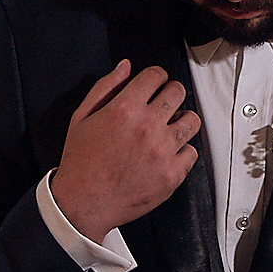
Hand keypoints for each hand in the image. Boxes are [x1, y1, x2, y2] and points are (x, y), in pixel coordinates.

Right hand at [51, 60, 200, 243]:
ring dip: (181, 120)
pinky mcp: (172, 174)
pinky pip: (192, 152)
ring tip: (169, 128)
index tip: (155, 84)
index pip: (156, 75)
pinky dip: (182, 152)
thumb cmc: (80, 163)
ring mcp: (162, 150)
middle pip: (178, 92)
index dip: (156, 77)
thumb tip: (125, 67)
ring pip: (191, 120)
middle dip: (170, 94)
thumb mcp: (82, 117)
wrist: (81, 204)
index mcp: (125, 108)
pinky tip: (168, 153)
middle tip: (163, 104)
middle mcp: (147, 126)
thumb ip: (105, 87)